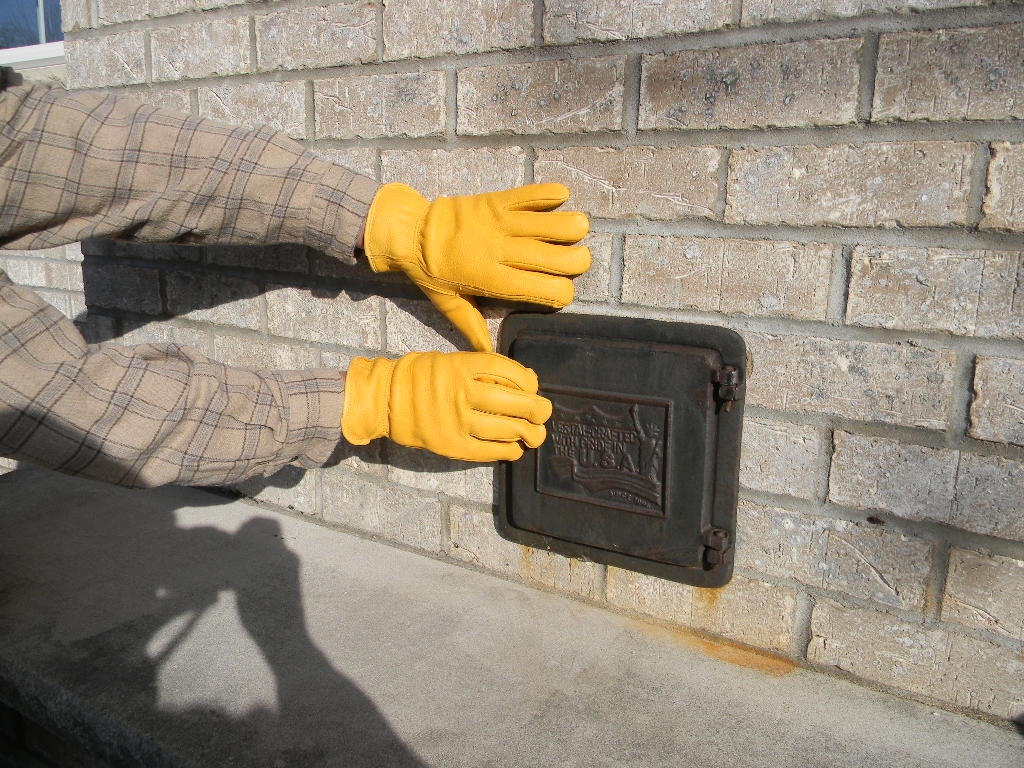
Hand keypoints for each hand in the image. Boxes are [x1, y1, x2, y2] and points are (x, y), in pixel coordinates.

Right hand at [341, 351, 551, 461]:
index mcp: (462, 366)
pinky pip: (490, 450)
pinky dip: (508, 451)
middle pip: (516, 403)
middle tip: (544, 413)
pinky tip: (515, 448)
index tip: (534, 387)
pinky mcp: (453, 446)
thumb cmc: (420, 376)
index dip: (528, 382)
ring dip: (529, 433)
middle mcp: (462, 393)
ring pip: (507, 429)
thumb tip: (526, 380)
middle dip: (538, 410)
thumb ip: (484, 368)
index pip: (509, 373)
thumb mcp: (451, 360)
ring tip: (535, 434)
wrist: (384, 400)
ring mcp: (458, 421)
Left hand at [362, 183, 589, 351]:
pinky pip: (532, 194)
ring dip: (573, 227)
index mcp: (493, 280)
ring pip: (552, 224)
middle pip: (557, 258)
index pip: (545, 289)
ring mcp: (501, 222)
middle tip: (577, 262)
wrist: (409, 231)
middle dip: (578, 262)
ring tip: (577, 231)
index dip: (563, 293)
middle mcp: (502, 251)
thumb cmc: (430, 273)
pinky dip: (552, 194)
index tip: (561, 293)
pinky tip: (561, 199)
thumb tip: (490, 356)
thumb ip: (473, 329)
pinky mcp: (497, 200)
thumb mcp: (450, 305)